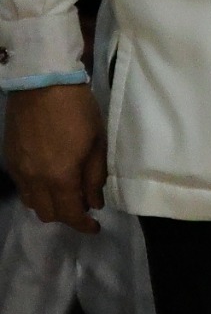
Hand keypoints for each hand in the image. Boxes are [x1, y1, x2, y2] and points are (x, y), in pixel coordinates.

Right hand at [3, 81, 105, 232]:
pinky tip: (49, 180)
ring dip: (50, 205)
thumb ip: (95, 176)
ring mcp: (19, 172)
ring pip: (32, 203)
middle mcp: (35, 181)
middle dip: (67, 216)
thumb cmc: (78, 112)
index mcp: (60, 177)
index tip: (94, 227)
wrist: (42, 86)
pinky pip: (23, 188)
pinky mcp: (11, 162)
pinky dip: (36, 192)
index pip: (70, 214)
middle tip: (82, 205)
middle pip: (48, 214)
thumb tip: (94, 202)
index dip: (83, 225)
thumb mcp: (97, 142)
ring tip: (66, 193)